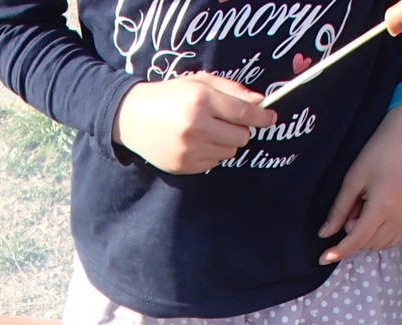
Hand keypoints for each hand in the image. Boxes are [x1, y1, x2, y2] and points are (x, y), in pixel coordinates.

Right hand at [113, 74, 277, 173]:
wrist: (130, 117)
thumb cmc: (169, 95)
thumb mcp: (198, 82)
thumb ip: (231, 89)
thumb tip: (259, 103)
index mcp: (201, 100)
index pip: (244, 113)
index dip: (262, 117)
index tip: (270, 118)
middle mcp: (196, 125)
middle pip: (242, 136)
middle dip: (240, 129)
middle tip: (226, 122)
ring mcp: (189, 149)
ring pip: (229, 152)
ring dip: (225, 142)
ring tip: (208, 131)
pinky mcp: (183, 165)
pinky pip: (213, 163)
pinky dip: (211, 153)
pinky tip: (195, 143)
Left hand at [318, 103, 401, 264]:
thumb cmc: (379, 150)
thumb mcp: (353, 179)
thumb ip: (339, 210)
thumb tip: (325, 234)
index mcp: (383, 205)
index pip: (357, 239)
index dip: (339, 251)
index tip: (323, 258)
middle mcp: (399, 215)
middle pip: (368, 243)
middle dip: (352, 234)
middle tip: (352, 206)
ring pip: (381, 244)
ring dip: (366, 236)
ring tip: (363, 207)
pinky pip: (393, 237)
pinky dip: (379, 235)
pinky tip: (372, 216)